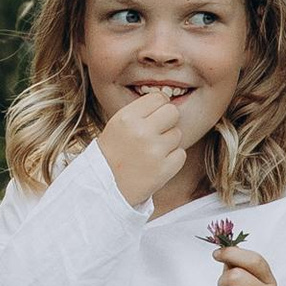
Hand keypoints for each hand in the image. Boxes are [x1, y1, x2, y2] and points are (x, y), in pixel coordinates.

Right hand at [96, 91, 204, 212]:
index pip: (159, 98)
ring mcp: (154, 151)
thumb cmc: (113, 152)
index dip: (159, 106)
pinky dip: (172, 159)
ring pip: (178, 134)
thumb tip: (168, 102)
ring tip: (151, 151)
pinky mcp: (164, 169)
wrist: (104, 187)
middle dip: (168, 121)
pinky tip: (157, 163)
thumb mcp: (118, 124)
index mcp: (127, 117)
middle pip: (173, 112)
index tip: (154, 116)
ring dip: (169, 142)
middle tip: (157, 132)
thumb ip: (141, 112)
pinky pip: (181, 154)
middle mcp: (141, 131)